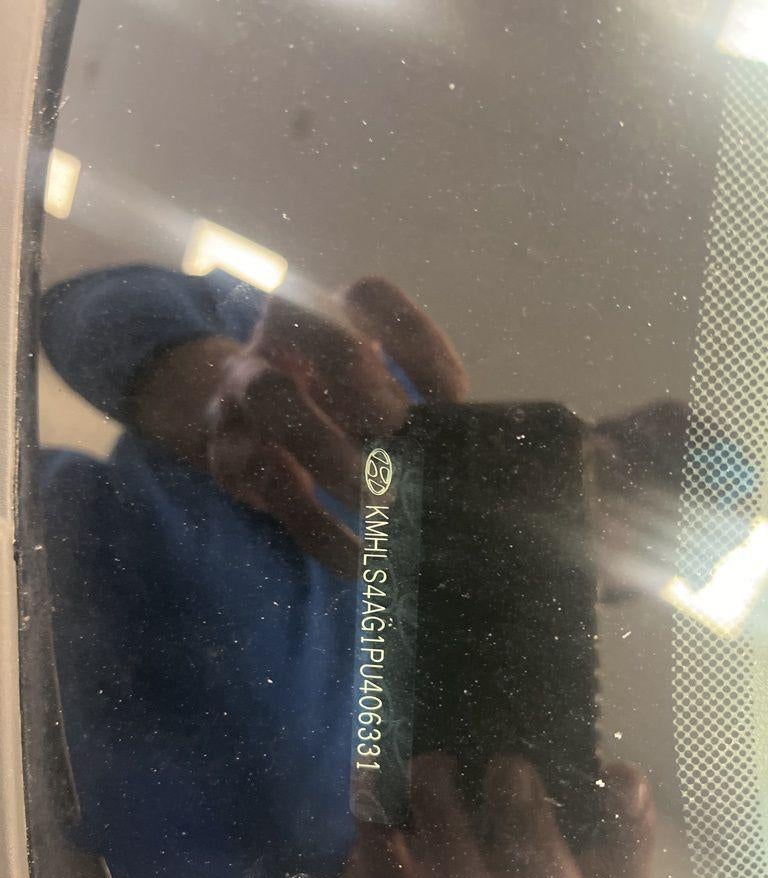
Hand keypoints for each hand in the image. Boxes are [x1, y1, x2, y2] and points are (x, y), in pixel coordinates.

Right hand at [133, 278, 465, 576]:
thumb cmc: (337, 402)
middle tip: (401, 436)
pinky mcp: (228, 450)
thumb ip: (415, 410)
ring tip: (380, 501)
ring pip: (272, 397)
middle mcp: (281, 335)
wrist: (247, 422)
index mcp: (333, 310)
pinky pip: (269, 486)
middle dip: (359, 380)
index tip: (455, 404)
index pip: (372, 297)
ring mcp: (245, 387)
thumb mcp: (373, 389)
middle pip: (308, 325)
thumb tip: (470, 456)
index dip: (418, 345)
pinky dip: (318, 529)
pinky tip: (358, 560)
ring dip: (329, 451)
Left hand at [325, 754, 654, 877]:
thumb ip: (533, 793)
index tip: (620, 772)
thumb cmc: (483, 863)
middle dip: (533, 831)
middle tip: (510, 764)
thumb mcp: (516, 832)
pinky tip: (372, 815)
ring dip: (449, 831)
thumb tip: (521, 709)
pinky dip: (382, 859)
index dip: (630, 833)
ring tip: (427, 766)